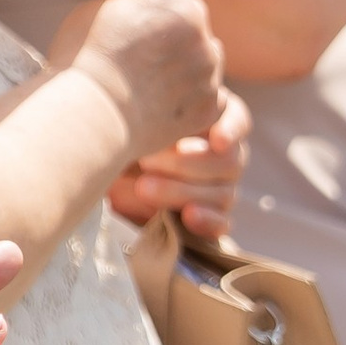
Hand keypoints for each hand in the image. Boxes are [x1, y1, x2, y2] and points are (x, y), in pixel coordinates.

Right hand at [48, 0, 227, 166]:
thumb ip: (128, 1)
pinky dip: (191, 94)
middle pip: (192, 14)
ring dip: (185, 59)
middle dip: (172, 22)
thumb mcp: (95, 11)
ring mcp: (208, 73)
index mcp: (172, 2)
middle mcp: (199, 33)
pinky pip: (210, 90)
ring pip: (205, 54)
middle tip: (141, 43)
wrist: (92, 120)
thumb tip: (138, 1)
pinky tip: (162, 101)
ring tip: (150, 78)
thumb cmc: (84, 63)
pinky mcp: (210, 107)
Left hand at [106, 90, 250, 244]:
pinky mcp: (212, 220)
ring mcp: (223, 189)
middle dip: (186, 163)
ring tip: (143, 187)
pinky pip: (221, 224)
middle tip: (146, 161)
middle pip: (228, 161)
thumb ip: (155, 122)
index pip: (238, 121)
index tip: (217, 140)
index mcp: (216, 119)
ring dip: (181, 191)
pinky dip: (206, 220)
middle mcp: (226, 154)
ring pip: (222, 194)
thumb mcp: (136, 122)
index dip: (231, 130)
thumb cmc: (127, 134)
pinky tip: (187, 215)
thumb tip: (161, 137)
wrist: (107, 168)